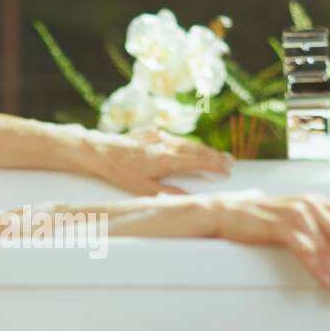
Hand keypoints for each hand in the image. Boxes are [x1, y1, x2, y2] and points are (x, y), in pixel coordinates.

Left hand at [77, 128, 232, 195]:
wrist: (99, 150)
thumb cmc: (119, 171)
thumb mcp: (142, 188)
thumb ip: (166, 192)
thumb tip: (187, 197)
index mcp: (166, 159)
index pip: (198, 161)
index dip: (215, 165)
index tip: (227, 170)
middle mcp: (166, 144)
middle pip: (197, 149)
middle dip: (215, 156)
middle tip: (230, 162)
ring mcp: (159, 136)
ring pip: (187, 142)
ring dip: (203, 149)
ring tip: (216, 155)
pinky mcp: (151, 132)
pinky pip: (175, 138)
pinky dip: (187, 144)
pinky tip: (190, 148)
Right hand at [208, 192, 329, 295]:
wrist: (226, 212)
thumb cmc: (260, 219)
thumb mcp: (292, 218)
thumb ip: (314, 226)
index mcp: (315, 202)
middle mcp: (309, 205)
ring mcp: (294, 214)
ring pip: (324, 244)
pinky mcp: (279, 226)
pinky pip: (304, 249)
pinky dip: (317, 266)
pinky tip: (325, 280)